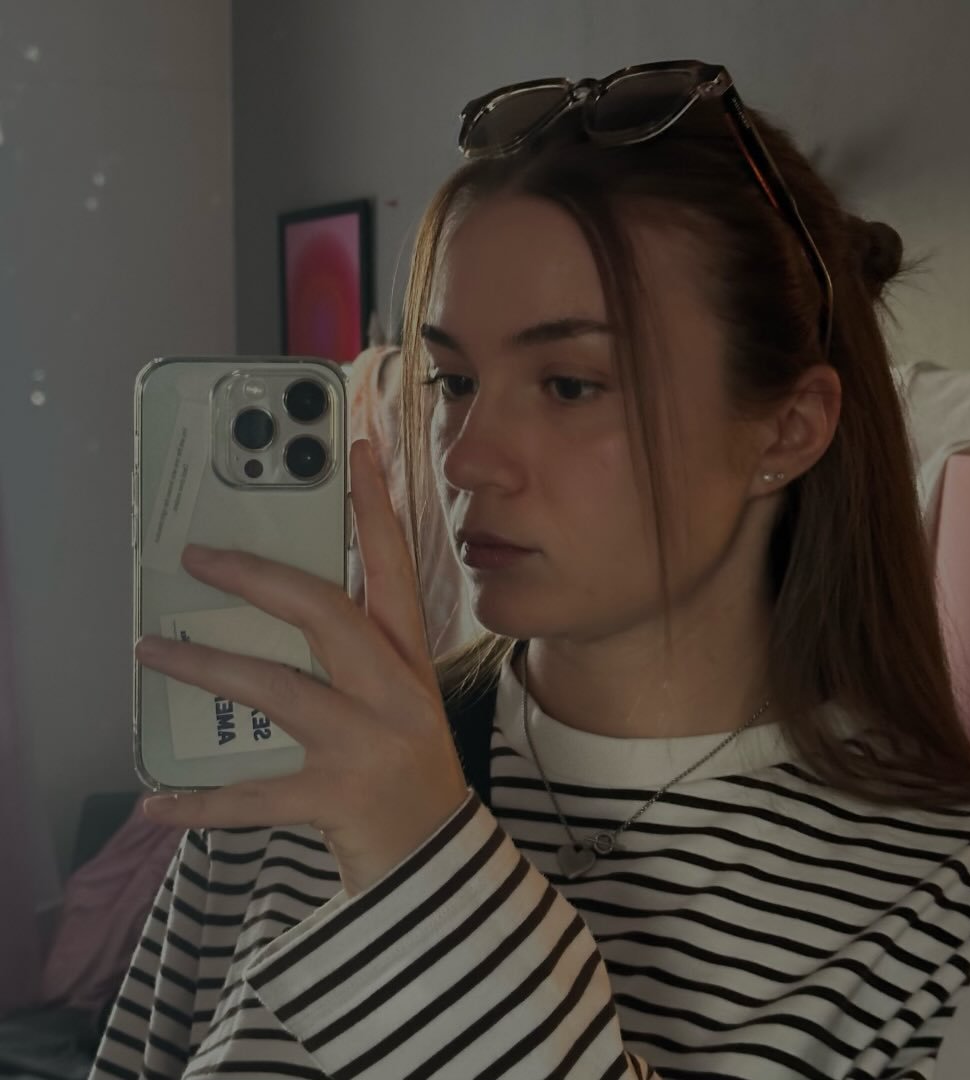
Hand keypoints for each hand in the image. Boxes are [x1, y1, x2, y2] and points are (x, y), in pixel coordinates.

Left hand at [135, 439, 468, 896]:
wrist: (435, 859)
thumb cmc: (406, 765)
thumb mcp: (395, 697)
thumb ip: (353, 652)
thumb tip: (274, 603)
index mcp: (407, 660)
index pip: (394, 567)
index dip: (376, 507)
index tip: (356, 449)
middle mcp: (394, 691)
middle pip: (328, 614)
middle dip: (260, 577)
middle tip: (199, 555)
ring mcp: (368, 744)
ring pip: (278, 690)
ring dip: (206, 667)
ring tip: (150, 648)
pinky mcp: (339, 798)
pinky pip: (255, 795)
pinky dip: (201, 802)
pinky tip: (155, 802)